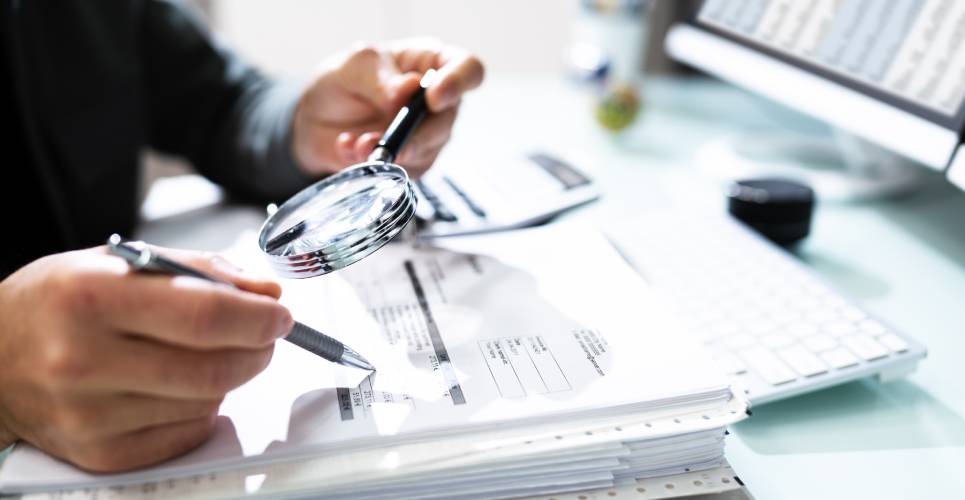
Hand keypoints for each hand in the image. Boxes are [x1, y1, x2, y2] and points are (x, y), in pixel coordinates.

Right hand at [0, 247, 291, 471]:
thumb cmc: (56, 302)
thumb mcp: (119, 261)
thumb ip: (200, 270)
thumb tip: (265, 295)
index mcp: (91, 297)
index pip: (206, 314)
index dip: (259, 317)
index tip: (279, 314)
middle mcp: (84, 360)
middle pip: (215, 366)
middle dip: (258, 349)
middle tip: (263, 334)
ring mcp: (90, 414)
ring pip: (208, 400)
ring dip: (229, 376)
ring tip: (207, 353)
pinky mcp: (100, 453)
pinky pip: (187, 433)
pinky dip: (202, 407)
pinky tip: (179, 385)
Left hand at [292, 39, 484, 177]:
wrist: (316, 118)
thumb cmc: (345, 81)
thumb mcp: (356, 65)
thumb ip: (380, 78)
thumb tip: (406, 91)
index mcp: (433, 64)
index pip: (469, 69)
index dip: (459, 83)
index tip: (434, 98)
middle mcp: (437, 102)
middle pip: (448, 119)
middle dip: (418, 133)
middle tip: (390, 137)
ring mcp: (426, 135)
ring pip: (427, 150)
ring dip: (393, 151)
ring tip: (361, 143)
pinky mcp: (410, 163)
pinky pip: (404, 171)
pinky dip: (375, 164)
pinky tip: (350, 148)